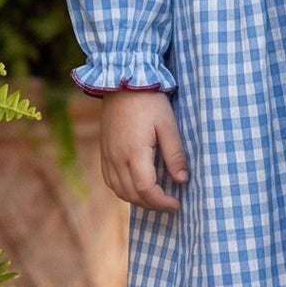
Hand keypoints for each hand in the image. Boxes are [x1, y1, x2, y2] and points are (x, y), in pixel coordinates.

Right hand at [99, 90, 187, 211]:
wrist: (122, 82)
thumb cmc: (150, 102)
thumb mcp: (168, 125)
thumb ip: (175, 154)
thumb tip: (182, 180)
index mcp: (134, 152)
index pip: (146, 189)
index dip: (161, 202)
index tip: (177, 204)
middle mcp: (117, 158)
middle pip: (132, 194)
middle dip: (152, 205)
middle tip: (170, 204)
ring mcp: (107, 156)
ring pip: (119, 190)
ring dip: (137, 200)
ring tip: (156, 198)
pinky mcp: (103, 152)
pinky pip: (110, 180)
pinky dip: (124, 190)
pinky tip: (137, 187)